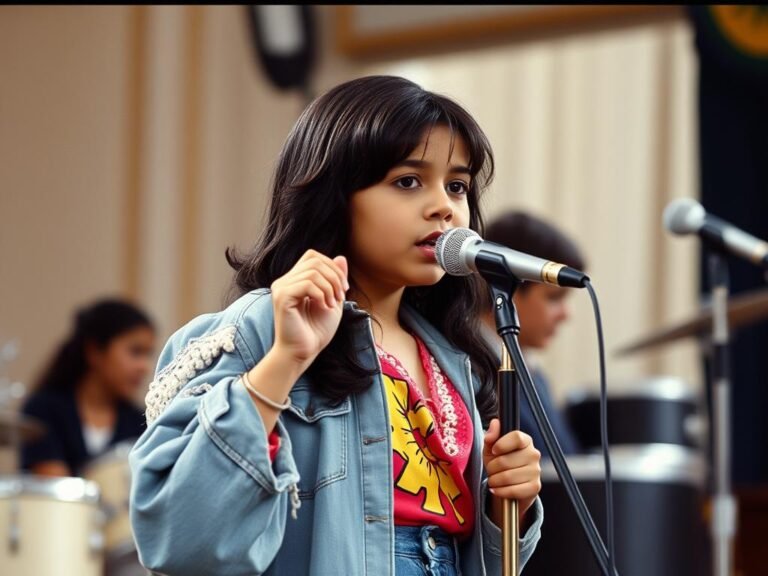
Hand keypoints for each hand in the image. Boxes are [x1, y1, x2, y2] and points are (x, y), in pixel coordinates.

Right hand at [270, 249, 348, 371]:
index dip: (332, 267)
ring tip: (332, 304)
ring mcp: (281, 288)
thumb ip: (336, 279)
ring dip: (330, 287)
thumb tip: (341, 257)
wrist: (304, 352)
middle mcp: (284, 281)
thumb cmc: (316, 331)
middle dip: (334, 277)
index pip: (313, 257)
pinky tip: (323, 307)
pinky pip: (307, 284)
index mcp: (294, 280)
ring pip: (313, 271)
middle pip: (315, 261)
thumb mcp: (333, 300)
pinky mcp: (282, 298)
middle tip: (340, 297)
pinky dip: (321, 294)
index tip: (343, 289)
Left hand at [483, 418, 540, 517]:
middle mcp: (533, 454)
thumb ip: (492, 435)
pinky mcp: (535, 487)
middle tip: (491, 470)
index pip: (516, 437)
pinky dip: (500, 491)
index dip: (501, 444)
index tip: (494, 451)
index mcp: (525, 441)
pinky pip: (514, 490)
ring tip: (493, 480)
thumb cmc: (500, 463)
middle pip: (506, 460)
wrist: (509, 485)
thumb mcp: (491, 449)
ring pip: (508, 476)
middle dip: (492, 467)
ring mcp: (536, 471)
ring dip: (494, 480)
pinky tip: (496, 489)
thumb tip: (494, 423)